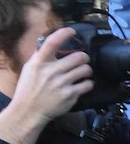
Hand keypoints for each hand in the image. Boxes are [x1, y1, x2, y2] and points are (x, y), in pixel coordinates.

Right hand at [0, 27, 93, 143]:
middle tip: (82, 61)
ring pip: (86, 69)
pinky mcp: (69, 95)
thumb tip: (51, 43)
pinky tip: (83, 84)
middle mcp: (50, 72)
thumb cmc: (28, 90)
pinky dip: (88, 84)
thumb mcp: (29, 70)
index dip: (64, 34)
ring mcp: (61, 84)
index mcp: (39, 64)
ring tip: (82, 73)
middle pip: (78, 56)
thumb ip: (40, 57)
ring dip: (87, 70)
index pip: (52, 43)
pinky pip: (88, 84)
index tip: (72, 31)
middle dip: (84, 58)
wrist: (27, 112)